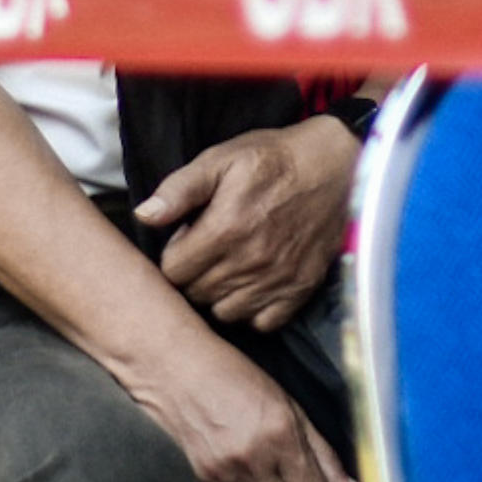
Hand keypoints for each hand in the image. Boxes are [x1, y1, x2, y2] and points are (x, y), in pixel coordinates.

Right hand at [117, 326, 361, 481]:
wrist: (169, 365)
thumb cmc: (230, 376)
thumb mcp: (285, 403)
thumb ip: (322, 452)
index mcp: (281, 433)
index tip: (298, 471)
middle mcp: (252, 457)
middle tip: (272, 475)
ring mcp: (219, 473)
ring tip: (247, 478)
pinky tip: (224, 477)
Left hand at [135, 118, 355, 330]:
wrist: (337, 167)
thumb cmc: (273, 159)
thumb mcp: (220, 159)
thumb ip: (179, 189)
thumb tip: (145, 215)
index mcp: (224, 229)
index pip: (173, 272)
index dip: (174, 254)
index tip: (187, 238)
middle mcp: (250, 262)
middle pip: (196, 294)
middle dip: (194, 275)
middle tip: (208, 250)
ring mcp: (277, 280)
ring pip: (225, 313)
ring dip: (219, 295)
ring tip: (228, 267)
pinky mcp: (299, 291)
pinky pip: (262, 323)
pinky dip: (252, 310)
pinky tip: (253, 283)